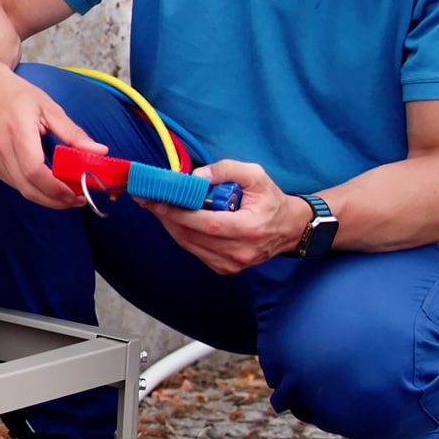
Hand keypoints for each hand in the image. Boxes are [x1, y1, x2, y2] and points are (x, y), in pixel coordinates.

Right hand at [0, 61, 107, 209]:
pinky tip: (47, 184)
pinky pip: (14, 184)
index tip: (76, 193)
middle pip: (28, 188)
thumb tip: (98, 151)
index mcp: (17, 131)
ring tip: (66, 192)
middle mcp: (1, 148)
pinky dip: (33, 189)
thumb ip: (73, 132)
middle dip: (55, 200)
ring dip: (46, 197)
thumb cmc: (15, 94)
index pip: (35, 171)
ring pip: (22, 190)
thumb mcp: (49, 108)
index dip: (56, 188)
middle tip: (76, 199)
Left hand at [138, 160, 305, 273]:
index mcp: (250, 228)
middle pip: (192, 236)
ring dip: (170, 225)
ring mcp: (233, 264)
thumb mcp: (255, 175)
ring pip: (190, 245)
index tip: (156, 199)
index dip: (178, 212)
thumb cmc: (270, 200)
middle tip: (148, 199)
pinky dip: (182, 234)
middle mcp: (240, 251)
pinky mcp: (226, 268)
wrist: (289, 228)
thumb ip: (227, 170)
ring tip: (157, 206)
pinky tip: (175, 219)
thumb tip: (196, 177)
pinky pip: (196, 251)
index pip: (206, 223)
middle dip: (167, 216)